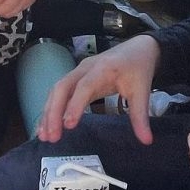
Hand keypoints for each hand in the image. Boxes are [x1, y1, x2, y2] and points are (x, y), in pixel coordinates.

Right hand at [36, 35, 160, 144]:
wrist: (137, 49)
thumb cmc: (137, 68)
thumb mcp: (142, 91)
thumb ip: (140, 116)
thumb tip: (146, 141)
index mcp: (102, 69)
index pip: (84, 87)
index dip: (74, 105)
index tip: (68, 125)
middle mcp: (84, 69)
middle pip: (62, 88)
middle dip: (53, 112)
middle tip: (51, 136)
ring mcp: (77, 72)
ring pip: (56, 90)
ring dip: (48, 112)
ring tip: (44, 135)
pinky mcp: (75, 78)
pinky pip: (59, 92)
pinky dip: (51, 108)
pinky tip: (46, 124)